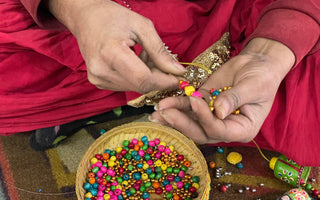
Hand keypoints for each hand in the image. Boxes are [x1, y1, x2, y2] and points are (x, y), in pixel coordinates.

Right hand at [46, 0, 184, 92]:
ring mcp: (97, 78)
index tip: (177, 77)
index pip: (143, 79)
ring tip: (143, 56)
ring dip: (146, 77)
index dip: (164, 81)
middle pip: (140, 86)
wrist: (86, 18)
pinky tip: (133, 62)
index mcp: (111, 53)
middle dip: (157, 78)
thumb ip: (160, 51)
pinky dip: (135, 78)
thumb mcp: (142, 26)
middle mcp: (101, 70)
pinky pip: (125, 86)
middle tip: (161, 62)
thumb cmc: (113, 17)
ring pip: (134, 88)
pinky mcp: (97, 81)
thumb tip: (177, 71)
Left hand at [150, 38, 294, 143]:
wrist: (256, 63)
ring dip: (173, 118)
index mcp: (243, 129)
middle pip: (201, 131)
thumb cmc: (262, 76)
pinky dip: (176, 106)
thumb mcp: (254, 85)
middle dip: (182, 123)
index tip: (195, 101)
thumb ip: (236, 98)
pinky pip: (188, 108)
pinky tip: (163, 104)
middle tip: (165, 114)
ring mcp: (212, 117)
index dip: (205, 118)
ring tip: (156, 113)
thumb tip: (219, 112)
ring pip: (191, 122)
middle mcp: (225, 127)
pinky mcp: (203, 104)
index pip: (220, 130)